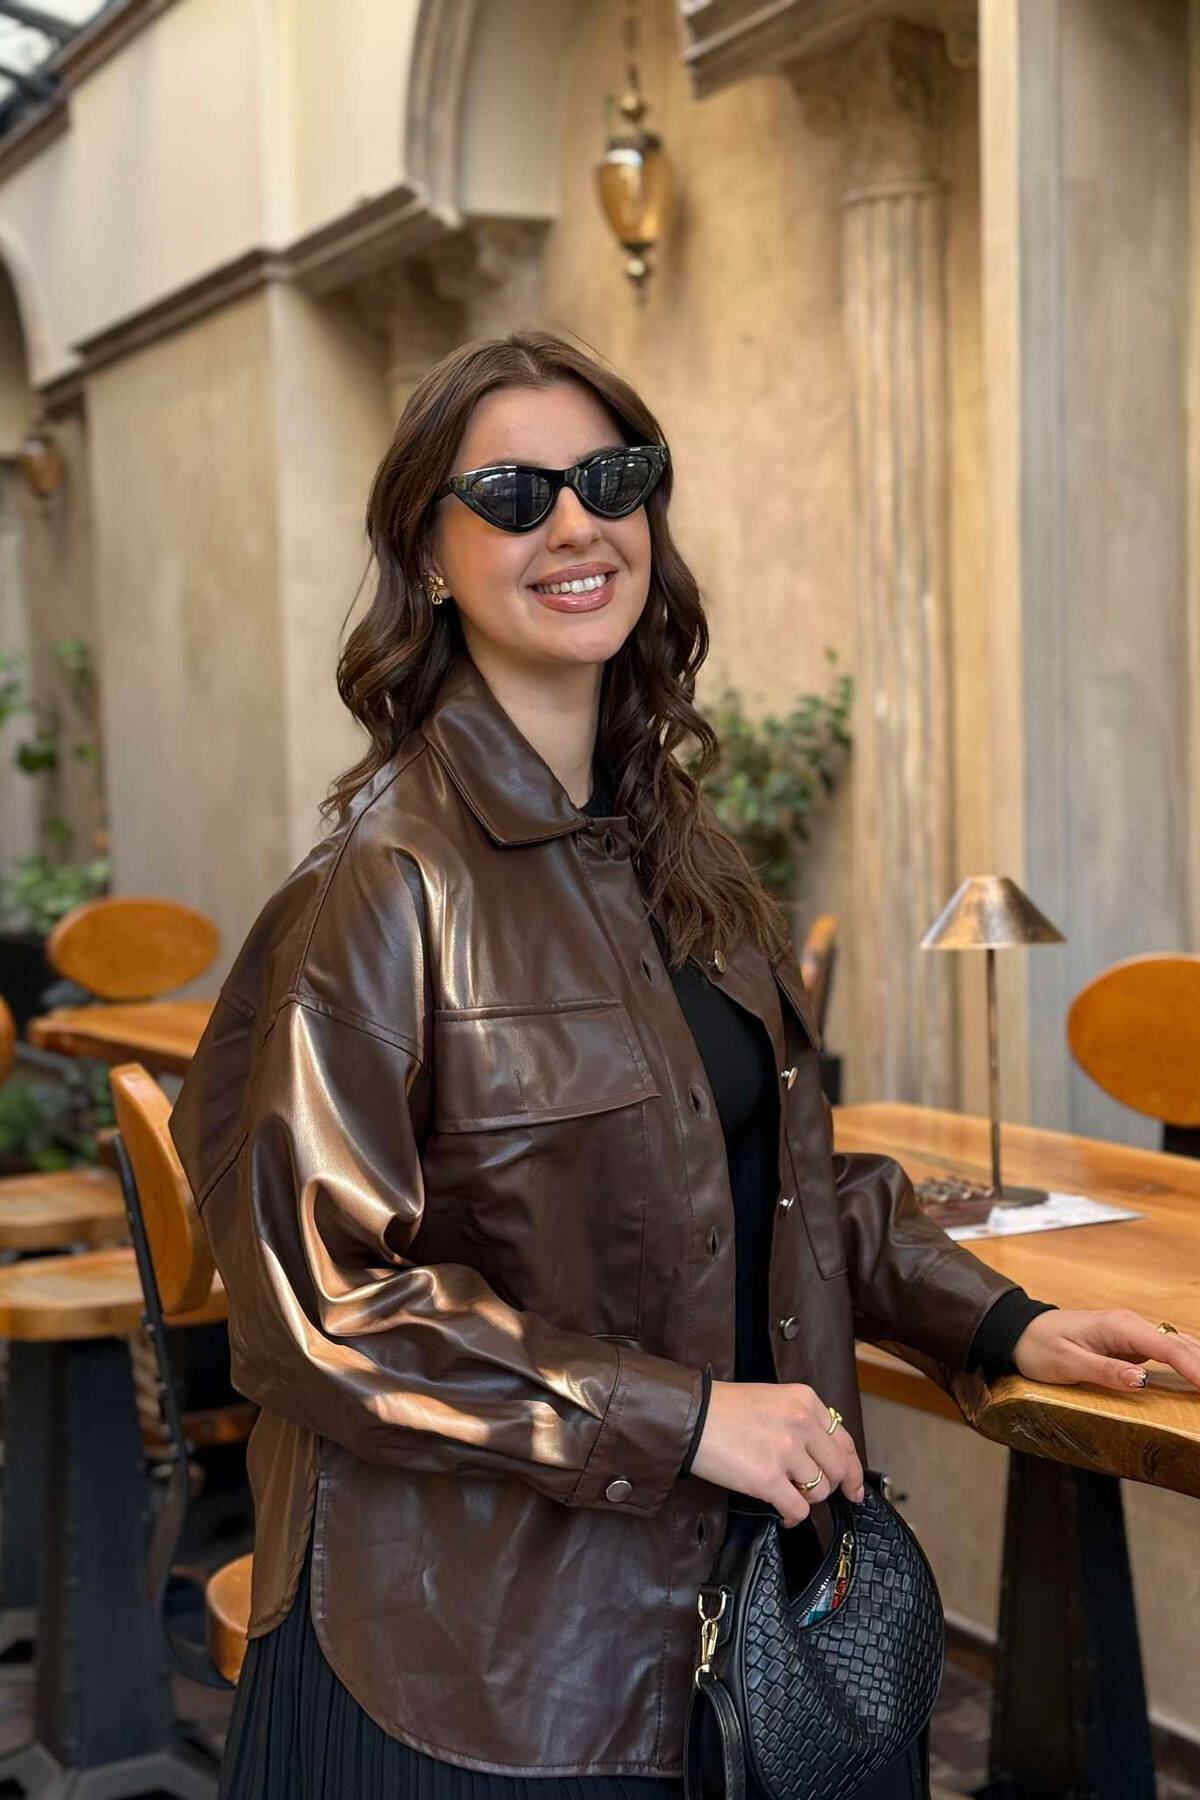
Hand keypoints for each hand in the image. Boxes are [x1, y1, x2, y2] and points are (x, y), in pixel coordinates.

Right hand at [689, 1380, 865, 1524]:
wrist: (691, 1417)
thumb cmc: (726, 1410)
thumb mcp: (773, 1399)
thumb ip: (802, 1420)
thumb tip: (826, 1455)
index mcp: (805, 1400)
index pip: (844, 1440)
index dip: (853, 1469)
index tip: (854, 1487)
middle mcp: (801, 1423)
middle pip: (838, 1469)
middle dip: (830, 1486)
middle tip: (814, 1493)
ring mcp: (786, 1451)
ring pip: (820, 1491)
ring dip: (805, 1498)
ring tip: (785, 1493)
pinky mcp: (768, 1479)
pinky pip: (799, 1509)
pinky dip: (794, 1517)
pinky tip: (784, 1514)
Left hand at [1011, 1309, 1199, 1390]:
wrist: (1020, 1332)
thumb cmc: (1039, 1346)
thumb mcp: (1067, 1363)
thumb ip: (1105, 1371)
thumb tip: (1142, 1382)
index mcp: (1120, 1326)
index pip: (1170, 1348)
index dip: (1197, 1369)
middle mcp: (1132, 1325)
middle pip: (1183, 1345)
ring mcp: (1134, 1333)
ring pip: (1181, 1346)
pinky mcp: (1132, 1344)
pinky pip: (1169, 1352)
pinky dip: (1189, 1363)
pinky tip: (1199, 1377)